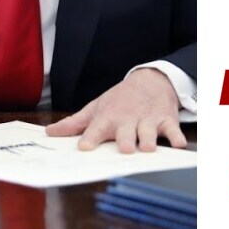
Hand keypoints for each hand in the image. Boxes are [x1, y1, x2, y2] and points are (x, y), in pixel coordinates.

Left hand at [44, 68, 186, 152]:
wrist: (150, 80)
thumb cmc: (119, 100)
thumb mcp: (95, 108)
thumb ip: (74, 123)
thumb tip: (49, 133)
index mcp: (108, 118)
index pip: (96, 128)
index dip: (90, 137)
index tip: (84, 147)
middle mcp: (128, 120)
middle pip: (126, 132)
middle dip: (125, 139)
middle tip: (124, 148)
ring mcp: (148, 120)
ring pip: (149, 131)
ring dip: (149, 139)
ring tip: (147, 147)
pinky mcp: (166, 120)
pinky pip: (172, 129)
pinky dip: (176, 136)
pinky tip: (178, 144)